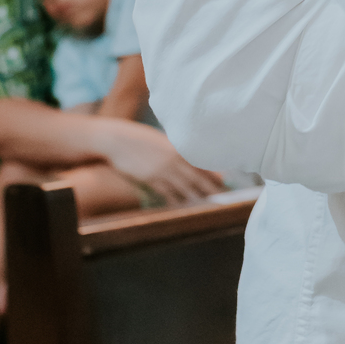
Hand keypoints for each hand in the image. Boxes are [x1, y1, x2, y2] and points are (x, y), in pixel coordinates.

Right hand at [95, 119, 224, 205]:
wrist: (117, 139)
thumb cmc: (140, 138)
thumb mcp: (161, 140)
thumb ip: (176, 149)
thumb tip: (188, 158)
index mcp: (179, 148)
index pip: (201, 162)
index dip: (215, 173)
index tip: (227, 181)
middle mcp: (174, 160)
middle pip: (197, 177)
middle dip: (211, 188)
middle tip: (223, 197)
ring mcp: (162, 170)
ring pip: (184, 188)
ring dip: (196, 197)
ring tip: (207, 204)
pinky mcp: (150, 179)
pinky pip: (167, 193)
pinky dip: (175, 200)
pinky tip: (181, 205)